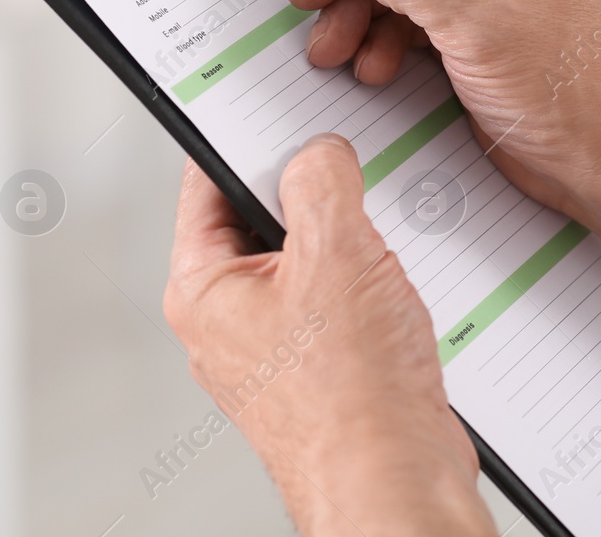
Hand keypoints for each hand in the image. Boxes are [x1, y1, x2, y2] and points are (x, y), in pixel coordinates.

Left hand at [164, 136, 496, 536]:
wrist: (396, 488)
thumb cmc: (352, 403)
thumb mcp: (338, 254)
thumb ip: (321, 182)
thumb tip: (317, 153)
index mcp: (203, 289)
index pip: (205, 183)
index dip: (242, 139)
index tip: (273, 111)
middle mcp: (228, 321)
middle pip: (261, 218)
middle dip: (310, 197)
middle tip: (345, 182)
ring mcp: (273, 350)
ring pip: (307, 263)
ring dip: (348, 247)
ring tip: (377, 257)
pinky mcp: (318, 372)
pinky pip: (337, 304)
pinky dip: (368, 288)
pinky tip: (397, 297)